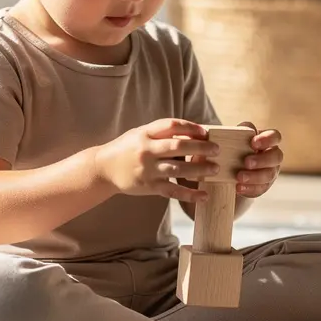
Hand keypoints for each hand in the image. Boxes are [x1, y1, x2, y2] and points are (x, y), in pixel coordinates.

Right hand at [94, 118, 219, 203]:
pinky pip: (173, 190)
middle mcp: (146, 150)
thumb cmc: (127, 149)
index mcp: (145, 134)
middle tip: (217, 149)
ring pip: (178, 168)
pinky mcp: (149, 186)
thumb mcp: (140, 134)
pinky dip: (190, 194)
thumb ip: (162, 133)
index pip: (171, 126)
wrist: (103, 169)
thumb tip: (194, 132)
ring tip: (215, 168)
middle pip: (178, 146)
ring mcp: (147, 169)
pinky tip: (204, 195)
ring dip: (200, 169)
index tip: (206, 131)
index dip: (191, 127)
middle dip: (201, 147)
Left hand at [234, 122, 282, 197]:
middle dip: (261, 160)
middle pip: (276, 157)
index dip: (267, 139)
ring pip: (269, 174)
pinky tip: (239, 187)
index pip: (275, 136)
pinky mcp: (263, 186)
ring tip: (239, 177)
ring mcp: (270, 172)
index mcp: (268, 141)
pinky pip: (261, 188)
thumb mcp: (236, 138)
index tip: (253, 143)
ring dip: (254, 176)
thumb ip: (239, 132)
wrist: (229, 170)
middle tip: (246, 162)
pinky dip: (250, 188)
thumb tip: (239, 130)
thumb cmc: (235, 149)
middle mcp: (272, 156)